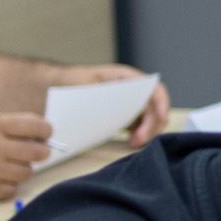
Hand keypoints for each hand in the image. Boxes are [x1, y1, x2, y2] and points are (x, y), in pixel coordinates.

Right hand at [0, 110, 50, 200]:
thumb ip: (6, 126)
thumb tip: (42, 134)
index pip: (34, 125)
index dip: (45, 130)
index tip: (46, 134)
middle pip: (38, 152)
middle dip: (41, 151)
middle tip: (36, 152)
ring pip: (27, 172)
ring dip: (20, 168)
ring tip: (4, 164)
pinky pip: (13, 189)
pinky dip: (7, 185)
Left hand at [51, 64, 172, 144]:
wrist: (58, 85)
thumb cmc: (71, 80)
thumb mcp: (85, 84)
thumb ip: (103, 96)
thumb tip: (118, 110)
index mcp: (127, 77)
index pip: (154, 88)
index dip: (162, 103)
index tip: (161, 118)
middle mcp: (133, 90)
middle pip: (155, 108)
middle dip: (152, 125)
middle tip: (139, 140)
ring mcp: (130, 104)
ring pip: (150, 119)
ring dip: (147, 132)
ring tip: (133, 143)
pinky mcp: (125, 116)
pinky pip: (140, 126)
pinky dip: (139, 135)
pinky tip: (130, 141)